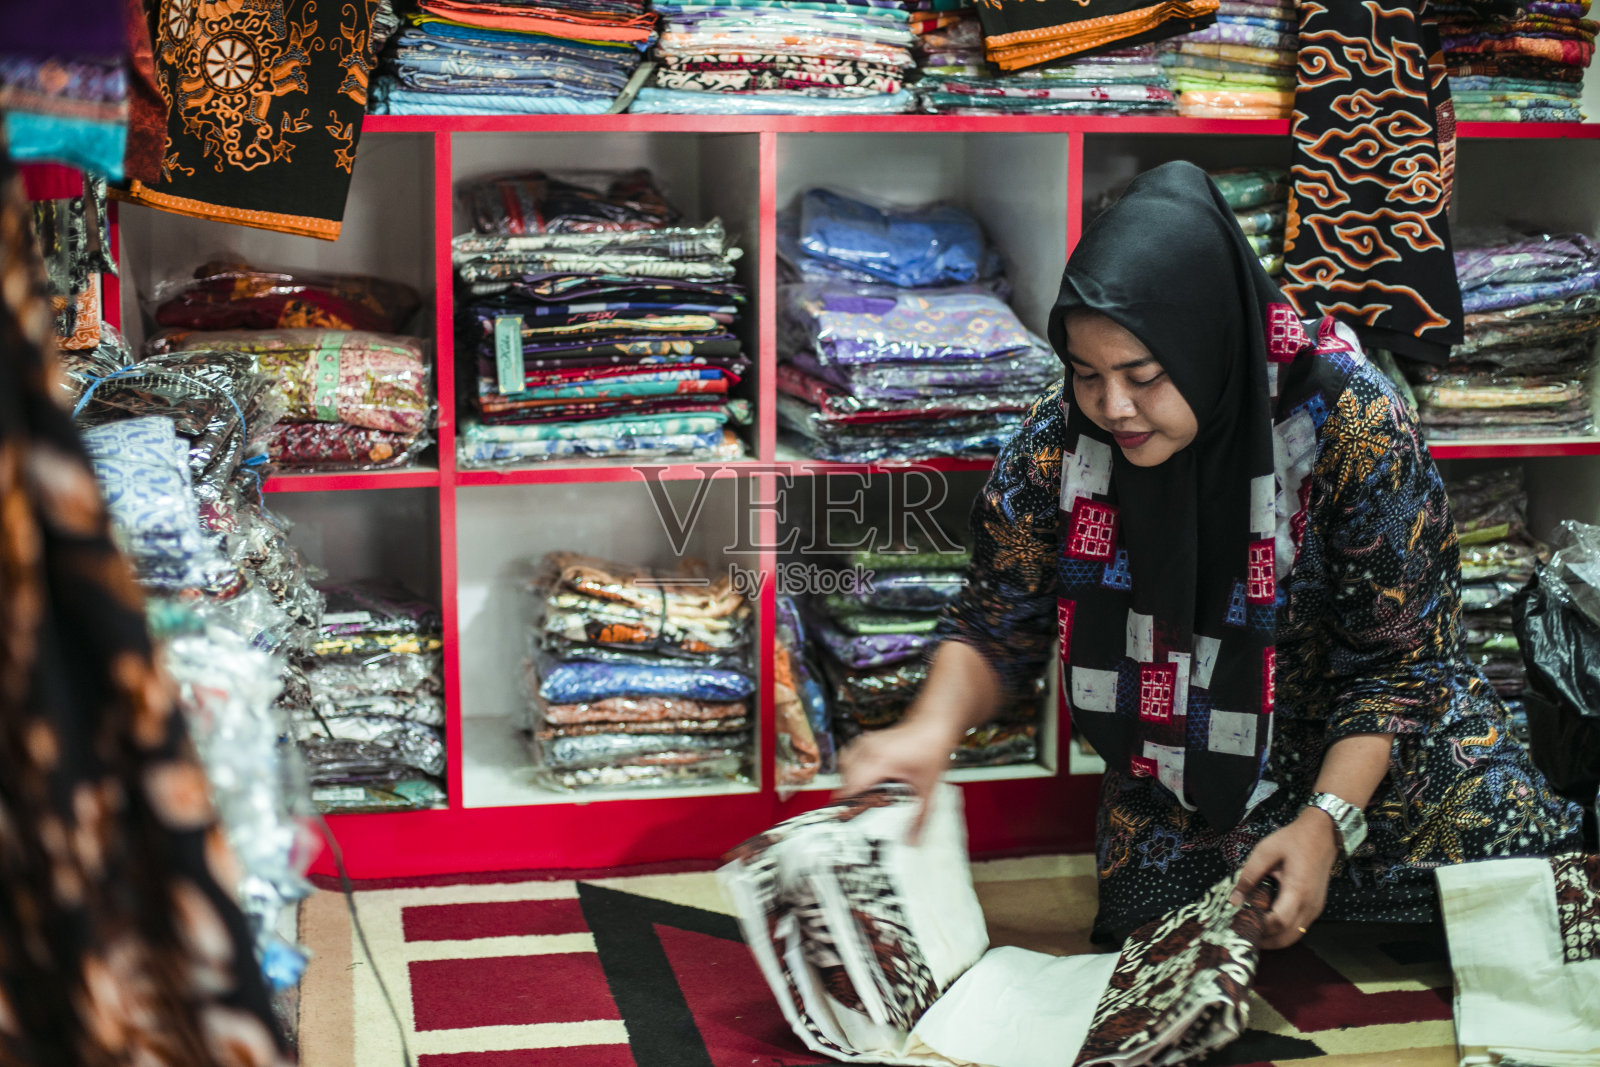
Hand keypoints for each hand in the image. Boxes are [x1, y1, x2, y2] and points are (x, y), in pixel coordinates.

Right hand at [836, 719, 955, 842]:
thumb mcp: (928, 788)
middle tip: (861, 815)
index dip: (848, 807)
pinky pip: (848, 758)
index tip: (850, 823)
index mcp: (879, 761)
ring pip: (843, 768)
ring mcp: (864, 743)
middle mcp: (866, 750)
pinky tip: (865, 781)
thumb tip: (913, 843)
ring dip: (849, 784)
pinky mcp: (865, 740)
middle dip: (850, 799)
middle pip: (844, 781)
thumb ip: (920, 817)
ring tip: (864, 798)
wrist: (933, 724)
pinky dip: (851, 771)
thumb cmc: (932, 751)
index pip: (851, 788)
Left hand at [1229, 806, 1338, 949]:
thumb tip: (1234, 901)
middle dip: (1265, 941)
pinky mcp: (1316, 907)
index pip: (1279, 922)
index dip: (1259, 928)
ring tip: (1253, 930)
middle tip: (1243, 934)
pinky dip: (1284, 932)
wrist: (1322, 834)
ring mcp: (1315, 909)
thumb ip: (1248, 876)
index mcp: (1297, 890)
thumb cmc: (1293, 840)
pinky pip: (1300, 927)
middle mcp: (1310, 905)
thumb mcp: (1265, 851)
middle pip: (1287, 938)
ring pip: (1295, 936)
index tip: (1240, 924)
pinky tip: (1268, 923)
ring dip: (1274, 939)